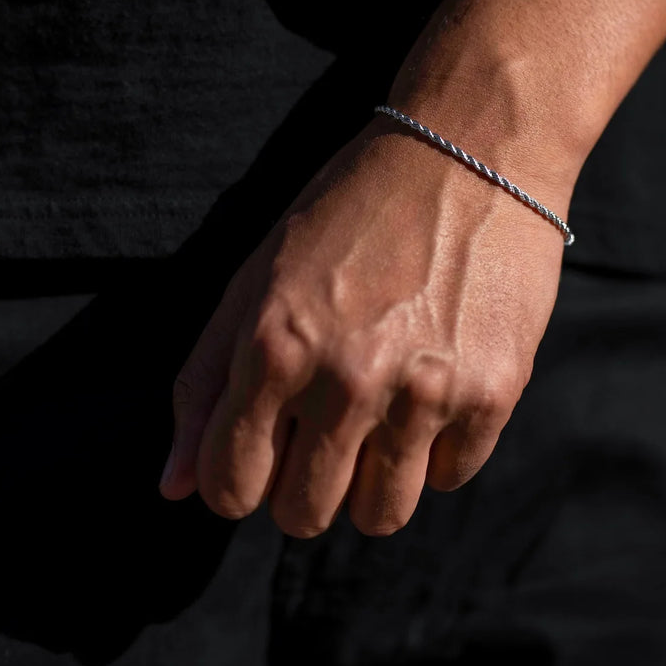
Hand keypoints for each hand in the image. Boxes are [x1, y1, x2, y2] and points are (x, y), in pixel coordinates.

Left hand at [159, 117, 567, 536]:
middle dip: (304, 488)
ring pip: (383, 516)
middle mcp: (346, 378)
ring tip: (383, 416)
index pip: (230, 487)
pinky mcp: (492, 392)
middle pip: (304, 515)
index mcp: (274, 346)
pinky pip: (452, 476)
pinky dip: (439, 448)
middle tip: (327, 434)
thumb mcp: (259, 274)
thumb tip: (173, 485)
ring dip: (373, 481)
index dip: (238, 482)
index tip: (262, 457)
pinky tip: (437, 386)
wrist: (471, 149)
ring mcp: (425, 390)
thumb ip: (208, 381)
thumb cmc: (353, 208)